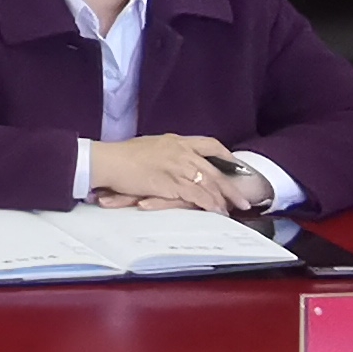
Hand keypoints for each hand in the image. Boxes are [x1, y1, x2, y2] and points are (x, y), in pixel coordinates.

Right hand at [82, 134, 246, 212]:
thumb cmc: (122, 155)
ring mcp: (178, 167)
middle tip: (244, 198)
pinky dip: (209, 204)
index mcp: (177, 140)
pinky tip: (216, 211)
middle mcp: (181, 152)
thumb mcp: (150, 146)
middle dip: (231, 185)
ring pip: (209, 184)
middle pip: (215, 169)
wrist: (109, 161)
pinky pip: (197, 195)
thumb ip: (166, 152)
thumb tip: (172, 158)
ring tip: (232, 210)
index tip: (235, 166)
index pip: (210, 145)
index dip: (225, 157)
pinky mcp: (171, 184)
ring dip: (222, 198)